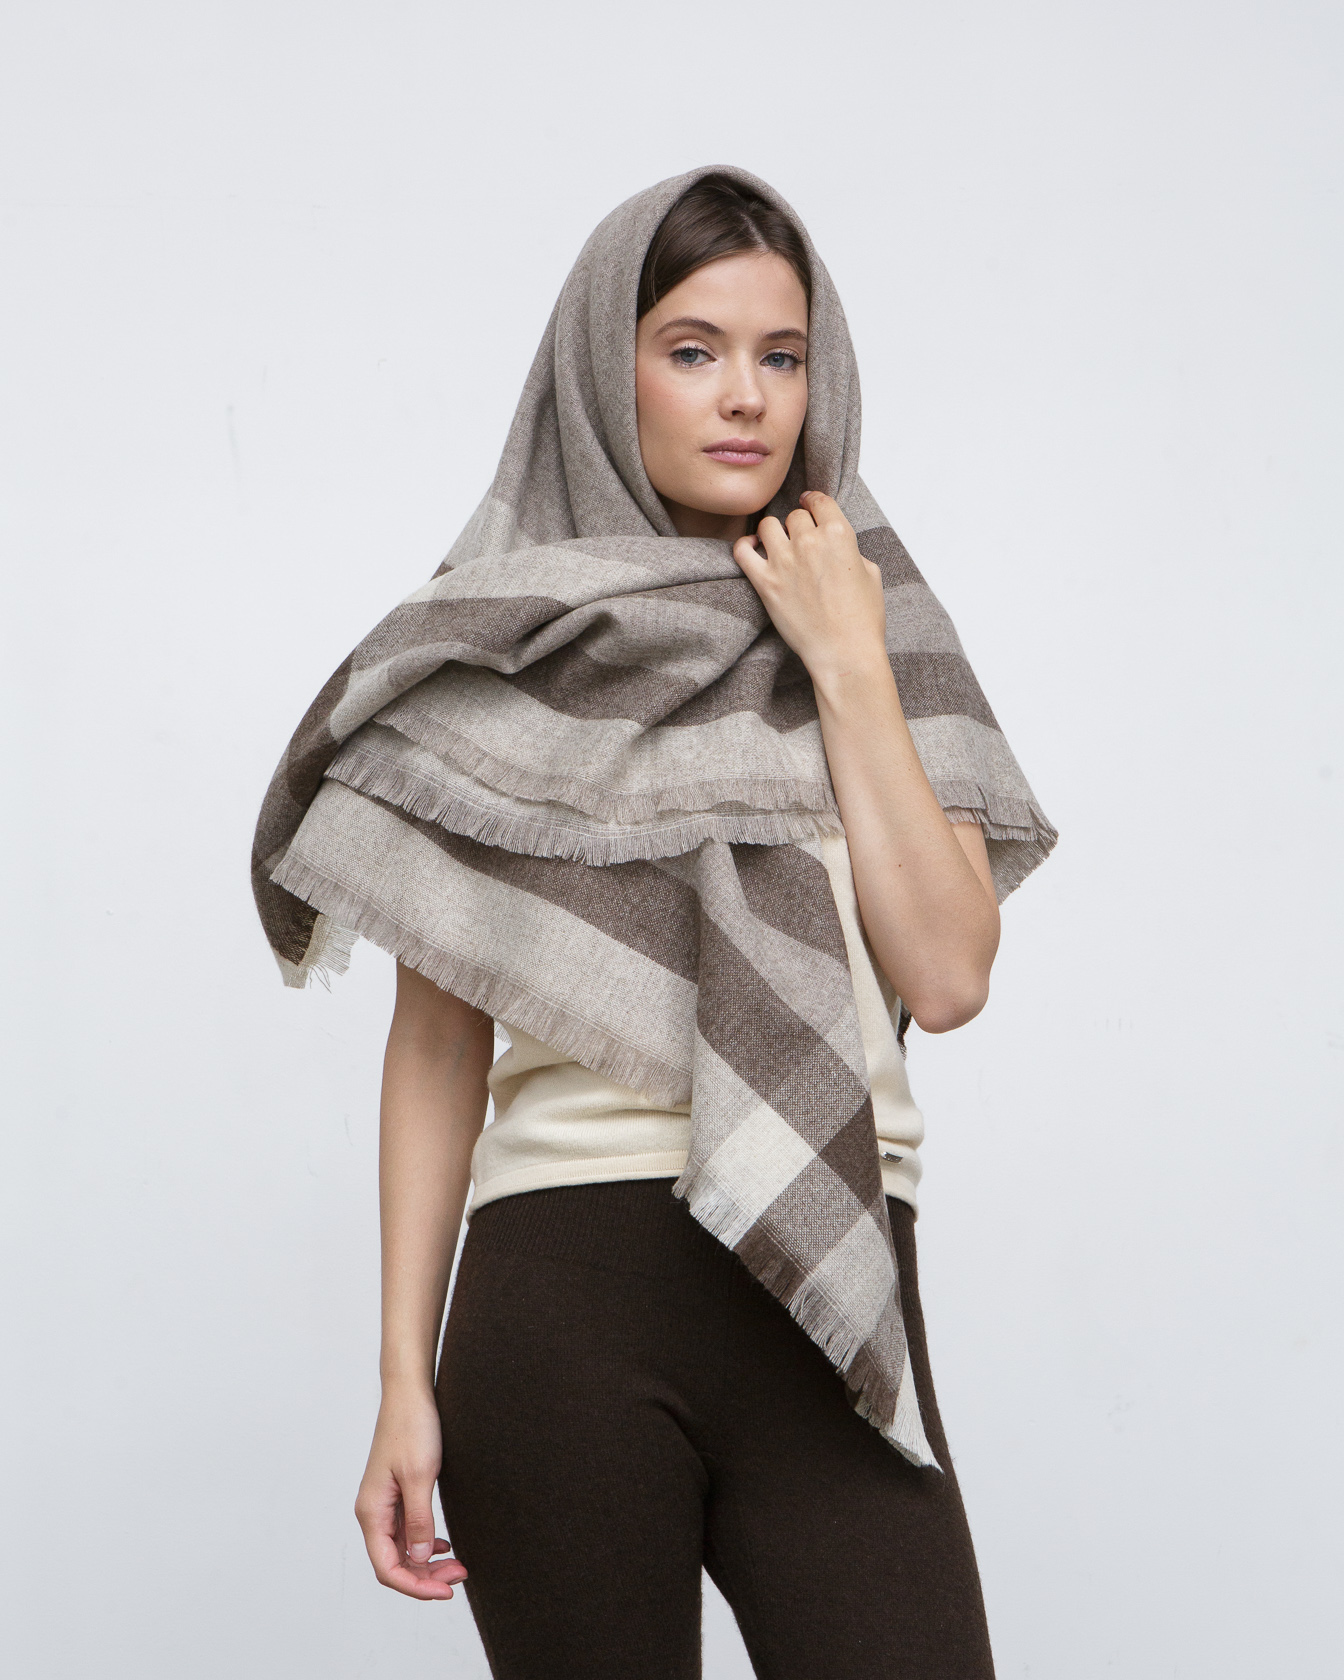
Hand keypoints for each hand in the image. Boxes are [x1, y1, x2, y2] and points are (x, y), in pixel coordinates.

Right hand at [355, 1380, 465, 1599]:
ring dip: (427, 1563)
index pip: (387, 1568)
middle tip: (460, 1577)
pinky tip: (444, 1545)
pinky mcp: (397, 1493)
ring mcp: (385, 1503)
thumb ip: (420, 1519)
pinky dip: (425, 1544)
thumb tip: (422, 1558)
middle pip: (395, 1563)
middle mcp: (374, 1512)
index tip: (447, 1591)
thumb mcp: (421, 1475)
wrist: (410, 1393)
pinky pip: (407, 1531)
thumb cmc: (412, 1427)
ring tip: (458, 1565)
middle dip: (426, 1578)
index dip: (415, 1586)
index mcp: (372, 1511)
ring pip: (402, 1549)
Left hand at [732, 491, 886, 681]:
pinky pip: (742, 550)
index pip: (820, 501)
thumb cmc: (862, 619)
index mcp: (839, 534)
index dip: (814, 501)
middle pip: (795, 515)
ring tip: (778, 544)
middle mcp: (809, 542)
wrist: (844, 652)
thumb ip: (850, 550)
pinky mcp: (765, 582)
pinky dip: (745, 545)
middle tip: (800, 539)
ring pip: (767, 525)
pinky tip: (753, 549)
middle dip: (798, 525)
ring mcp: (784, 561)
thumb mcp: (870, 573)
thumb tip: (834, 545)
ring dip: (773, 532)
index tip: (809, 503)